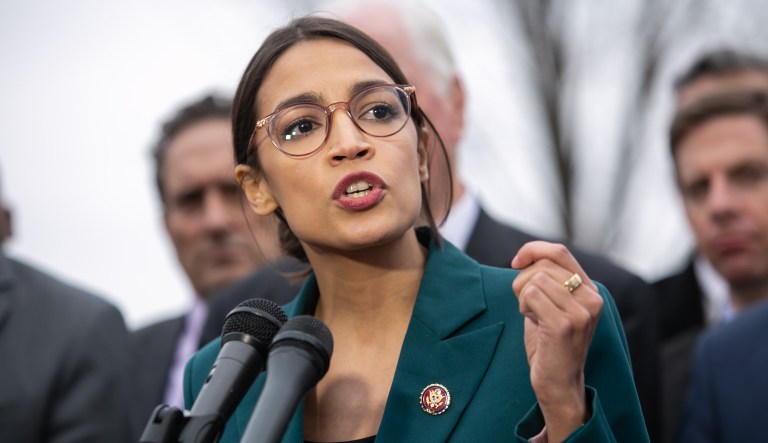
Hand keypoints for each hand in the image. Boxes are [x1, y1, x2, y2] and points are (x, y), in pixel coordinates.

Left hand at [511, 241, 602, 441]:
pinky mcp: (565, 324)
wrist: (558, 384)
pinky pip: (531, 295)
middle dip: (523, 282)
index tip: (516, 262)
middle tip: (529, 307)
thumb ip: (547, 280)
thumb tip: (525, 256)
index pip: (559, 251)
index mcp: (590, 290)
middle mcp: (592, 298)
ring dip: (523, 298)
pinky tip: (533, 323)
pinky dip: (524, 307)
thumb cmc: (549, 344)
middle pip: (542, 265)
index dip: (533, 250)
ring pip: (534, 280)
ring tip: (534, 317)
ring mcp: (581, 311)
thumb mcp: (552, 305)